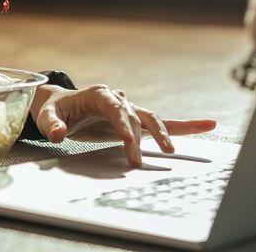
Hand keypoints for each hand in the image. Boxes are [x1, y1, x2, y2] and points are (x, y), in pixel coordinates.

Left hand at [30, 83, 216, 167]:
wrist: (60, 105)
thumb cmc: (55, 110)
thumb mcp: (47, 115)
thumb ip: (51, 125)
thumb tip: (59, 135)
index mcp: (99, 94)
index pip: (115, 108)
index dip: (122, 125)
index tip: (128, 144)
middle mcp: (118, 98)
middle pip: (133, 118)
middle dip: (137, 139)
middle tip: (135, 161)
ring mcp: (129, 109)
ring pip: (151, 119)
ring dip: (163, 134)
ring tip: (172, 150)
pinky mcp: (135, 120)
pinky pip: (162, 121)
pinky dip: (184, 126)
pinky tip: (208, 125)